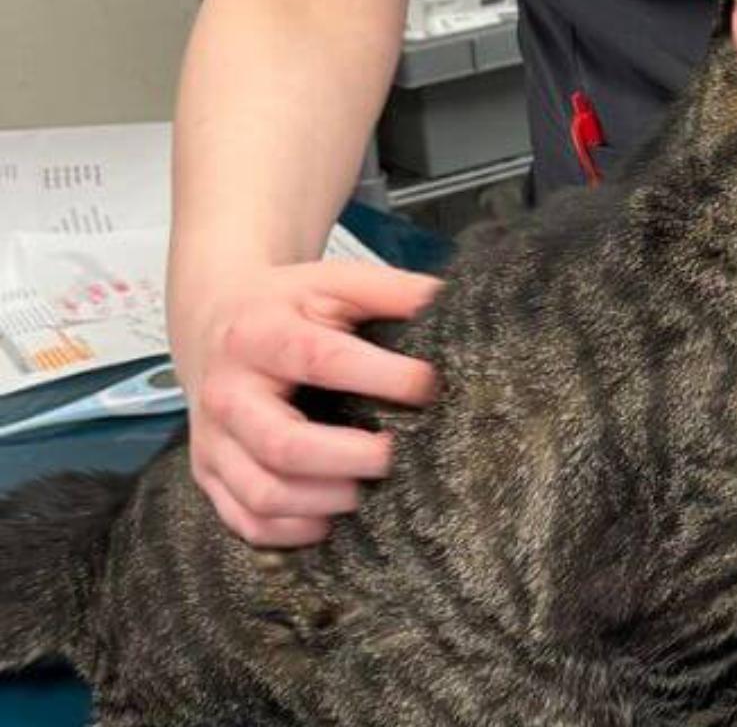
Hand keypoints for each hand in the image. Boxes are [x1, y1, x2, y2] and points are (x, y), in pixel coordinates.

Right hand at [171, 260, 441, 547]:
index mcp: (260, 334)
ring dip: (323, 503)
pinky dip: (290, 532)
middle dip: (349, 458)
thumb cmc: (289, 305)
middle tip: (396, 456)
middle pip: (283, 443)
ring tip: (367, 491)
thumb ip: (392, 290)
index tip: (428, 386)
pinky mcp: (207, 473)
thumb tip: (453, 304)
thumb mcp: (334, 280)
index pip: (320, 359)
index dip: (379, 376)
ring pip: (262, 492)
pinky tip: (329, 520)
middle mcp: (227, 391)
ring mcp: (211, 439)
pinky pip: (244, 521)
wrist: (213, 321)